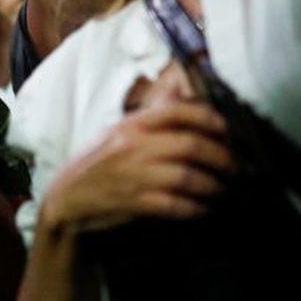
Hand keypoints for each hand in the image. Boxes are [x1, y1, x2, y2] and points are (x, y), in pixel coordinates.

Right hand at [40, 100, 230, 232]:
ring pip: (187, 176)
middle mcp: (134, 146)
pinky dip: (194, 208)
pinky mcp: (134, 201)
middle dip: (220, 156)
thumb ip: (149, 116)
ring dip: (212, 184)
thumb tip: (178, 91)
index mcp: (131, 125)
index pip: (176, 111)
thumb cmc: (96, 162)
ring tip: (221, 189)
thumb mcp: (117, 132)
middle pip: (190, 145)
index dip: (207, 118)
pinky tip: (203, 208)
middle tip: (233, 165)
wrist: (67, 197)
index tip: (225, 129)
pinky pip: (174, 204)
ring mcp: (134, 174)